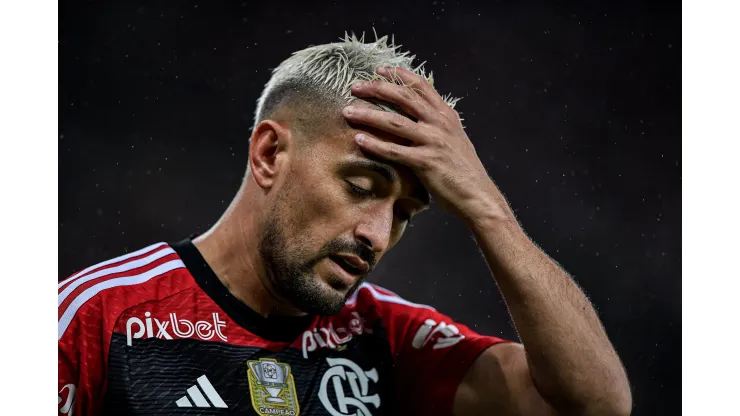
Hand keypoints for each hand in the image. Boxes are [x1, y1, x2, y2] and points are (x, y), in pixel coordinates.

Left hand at [342, 66, 509, 225]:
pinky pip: (394, 151)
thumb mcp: (455, 137)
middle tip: (355, 87)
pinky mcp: (426, 162)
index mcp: (446, 114)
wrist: (477, 195)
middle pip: (403, 98)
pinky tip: (359, 140)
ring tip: (348, 112)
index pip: (421, 86)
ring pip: (394, 122)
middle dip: (376, 89)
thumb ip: (438, 123)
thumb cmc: (463, 169)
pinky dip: (375, 144)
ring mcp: (433, 142)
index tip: (379, 70)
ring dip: (368, 115)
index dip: (399, 75)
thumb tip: (421, 113)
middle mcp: (440, 123)